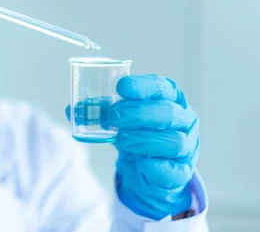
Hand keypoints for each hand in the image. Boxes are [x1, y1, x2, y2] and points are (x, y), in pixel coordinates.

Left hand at [109, 75, 199, 219]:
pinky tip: (138, 161)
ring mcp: (186, 148)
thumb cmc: (139, 136)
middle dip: (138, 113)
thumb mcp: (122, 120)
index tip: (120, 86)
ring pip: (172, 141)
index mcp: (172, 100)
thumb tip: (72, 109)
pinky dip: (153, 165)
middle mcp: (184, 121)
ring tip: (121, 140)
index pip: (163, 87)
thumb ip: (101, 112)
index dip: (143, 86)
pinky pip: (172, 170)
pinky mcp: (181, 172)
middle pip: (168, 113)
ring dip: (142, 139)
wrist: (151, 171)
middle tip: (113, 116)